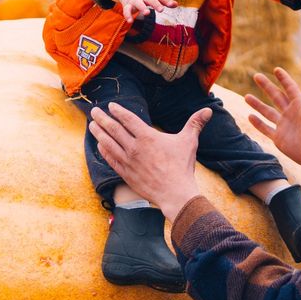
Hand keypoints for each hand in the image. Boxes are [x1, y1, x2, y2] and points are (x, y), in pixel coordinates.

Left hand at [88, 103, 208, 219]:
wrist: (175, 193)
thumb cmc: (182, 166)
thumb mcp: (189, 141)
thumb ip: (195, 123)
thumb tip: (208, 110)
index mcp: (148, 137)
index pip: (129, 119)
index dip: (119, 111)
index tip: (111, 106)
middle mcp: (135, 147)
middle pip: (114, 129)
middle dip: (102, 119)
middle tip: (94, 112)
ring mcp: (128, 161)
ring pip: (109, 143)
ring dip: (98, 133)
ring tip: (92, 125)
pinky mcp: (126, 174)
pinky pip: (111, 160)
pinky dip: (104, 151)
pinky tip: (99, 146)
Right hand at [115, 0, 177, 22]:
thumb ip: (165, 1)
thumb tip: (176, 5)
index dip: (166, 0)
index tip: (172, 5)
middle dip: (155, 3)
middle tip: (161, 10)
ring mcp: (134, 0)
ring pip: (138, 2)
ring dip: (142, 7)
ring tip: (147, 13)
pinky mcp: (127, 5)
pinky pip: (126, 10)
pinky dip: (127, 15)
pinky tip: (130, 21)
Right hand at [245, 67, 300, 177]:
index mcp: (299, 107)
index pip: (290, 89)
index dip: (284, 79)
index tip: (276, 69)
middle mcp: (290, 114)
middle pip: (276, 96)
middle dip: (266, 86)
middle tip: (256, 75)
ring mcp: (283, 126)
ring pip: (267, 112)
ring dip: (257, 104)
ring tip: (246, 96)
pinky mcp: (279, 138)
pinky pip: (266, 128)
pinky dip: (258, 123)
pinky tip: (250, 116)